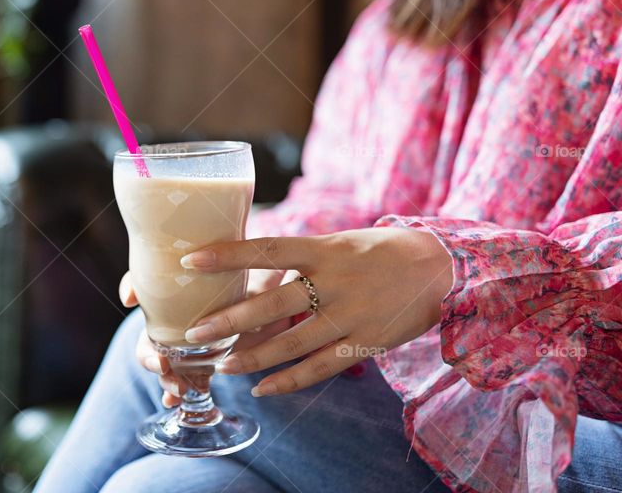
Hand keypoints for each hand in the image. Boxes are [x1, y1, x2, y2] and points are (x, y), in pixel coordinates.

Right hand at [121, 269, 293, 406]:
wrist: (227, 272)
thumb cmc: (188, 273)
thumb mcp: (163, 274)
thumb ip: (140, 281)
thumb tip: (127, 299)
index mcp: (158, 329)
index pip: (146, 351)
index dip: (149, 360)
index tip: (161, 364)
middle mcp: (173, 345)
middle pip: (164, 372)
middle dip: (168, 383)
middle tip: (179, 387)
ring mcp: (194, 353)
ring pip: (184, 378)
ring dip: (183, 389)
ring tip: (189, 393)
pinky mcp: (215, 355)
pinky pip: (205, 376)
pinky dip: (202, 387)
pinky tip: (205, 393)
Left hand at [179, 228, 451, 396]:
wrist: (440, 267)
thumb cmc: (379, 250)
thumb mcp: (339, 241)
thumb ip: (301, 257)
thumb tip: (252, 270)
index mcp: (325, 249)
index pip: (268, 249)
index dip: (228, 255)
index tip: (191, 261)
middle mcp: (335, 283)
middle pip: (273, 306)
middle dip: (230, 320)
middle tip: (194, 332)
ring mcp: (351, 316)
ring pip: (292, 344)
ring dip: (253, 357)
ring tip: (222, 366)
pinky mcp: (366, 345)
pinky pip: (320, 369)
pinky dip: (289, 381)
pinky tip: (263, 389)